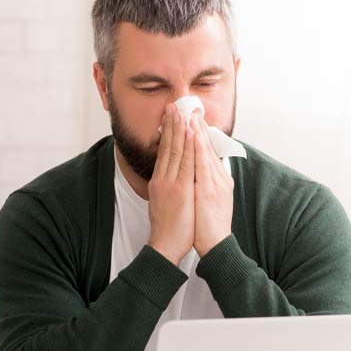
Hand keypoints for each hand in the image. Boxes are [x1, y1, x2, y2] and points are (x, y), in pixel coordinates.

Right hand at [147, 103, 195, 264]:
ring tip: (181, 111)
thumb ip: (167, 187)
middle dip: (171, 125)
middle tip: (174, 105)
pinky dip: (187, 146)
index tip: (171, 117)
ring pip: (175, 150)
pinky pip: (185, 163)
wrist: (166, 245)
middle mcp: (163, 179)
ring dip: (179, 129)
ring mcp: (171, 183)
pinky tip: (190, 133)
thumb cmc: (168, 227)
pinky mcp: (180, 189)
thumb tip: (171, 178)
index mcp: (160, 181)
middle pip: (168, 146)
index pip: (164, 152)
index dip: (168, 133)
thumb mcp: (163, 202)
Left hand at [189, 111, 233, 256]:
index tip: (192, 118)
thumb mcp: (208, 203)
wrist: (214, 246)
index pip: (207, 153)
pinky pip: (202, 164)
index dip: (200, 134)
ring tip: (190, 113)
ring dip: (197, 131)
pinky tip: (193, 134)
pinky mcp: (209, 190)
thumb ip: (204, 186)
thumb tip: (198, 176)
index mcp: (217, 181)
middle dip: (198, 127)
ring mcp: (215, 183)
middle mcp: (218, 179)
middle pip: (207, 148)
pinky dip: (198, 147)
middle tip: (191, 107)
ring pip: (204, 152)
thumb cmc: (208, 228)